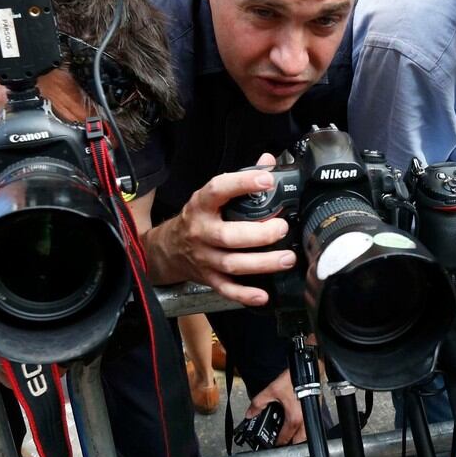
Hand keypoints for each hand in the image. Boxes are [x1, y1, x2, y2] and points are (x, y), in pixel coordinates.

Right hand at [145, 153, 293, 305]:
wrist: (168, 248)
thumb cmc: (198, 218)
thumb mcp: (211, 196)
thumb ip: (240, 179)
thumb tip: (268, 161)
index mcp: (201, 206)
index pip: (217, 190)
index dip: (242, 183)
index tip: (266, 179)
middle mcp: (201, 232)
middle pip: (228, 236)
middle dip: (259, 234)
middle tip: (282, 228)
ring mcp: (204, 258)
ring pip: (232, 264)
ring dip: (262, 263)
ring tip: (287, 258)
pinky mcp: (209, 278)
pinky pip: (227, 289)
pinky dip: (245, 294)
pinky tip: (264, 295)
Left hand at [247, 370, 304, 444]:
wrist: (307, 371)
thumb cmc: (294, 380)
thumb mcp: (272, 391)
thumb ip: (258, 403)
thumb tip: (251, 413)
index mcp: (293, 419)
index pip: (284, 438)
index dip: (276, 443)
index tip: (272, 443)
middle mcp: (304, 420)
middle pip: (299, 441)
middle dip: (290, 444)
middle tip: (281, 442)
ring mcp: (311, 416)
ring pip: (306, 435)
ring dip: (298, 437)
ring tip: (289, 435)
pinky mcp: (315, 410)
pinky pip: (309, 426)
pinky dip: (303, 428)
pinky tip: (296, 423)